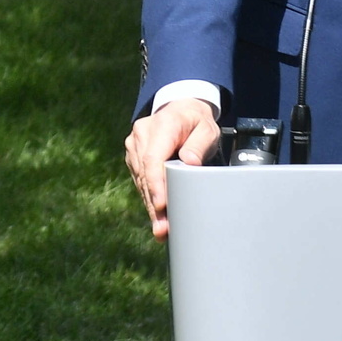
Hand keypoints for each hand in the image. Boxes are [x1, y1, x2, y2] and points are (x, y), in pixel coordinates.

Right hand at [123, 98, 221, 240]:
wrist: (181, 110)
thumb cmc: (196, 122)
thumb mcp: (207, 129)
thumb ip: (199, 144)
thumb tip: (189, 162)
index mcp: (162, 125)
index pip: (153, 158)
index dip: (155, 183)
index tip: (161, 204)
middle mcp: (142, 133)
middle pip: (145, 174)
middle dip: (154, 203)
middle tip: (163, 229)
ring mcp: (134, 144)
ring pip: (140, 179)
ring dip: (150, 204)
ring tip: (161, 229)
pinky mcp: (134, 155)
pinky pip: (140, 179)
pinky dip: (149, 197)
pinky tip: (157, 216)